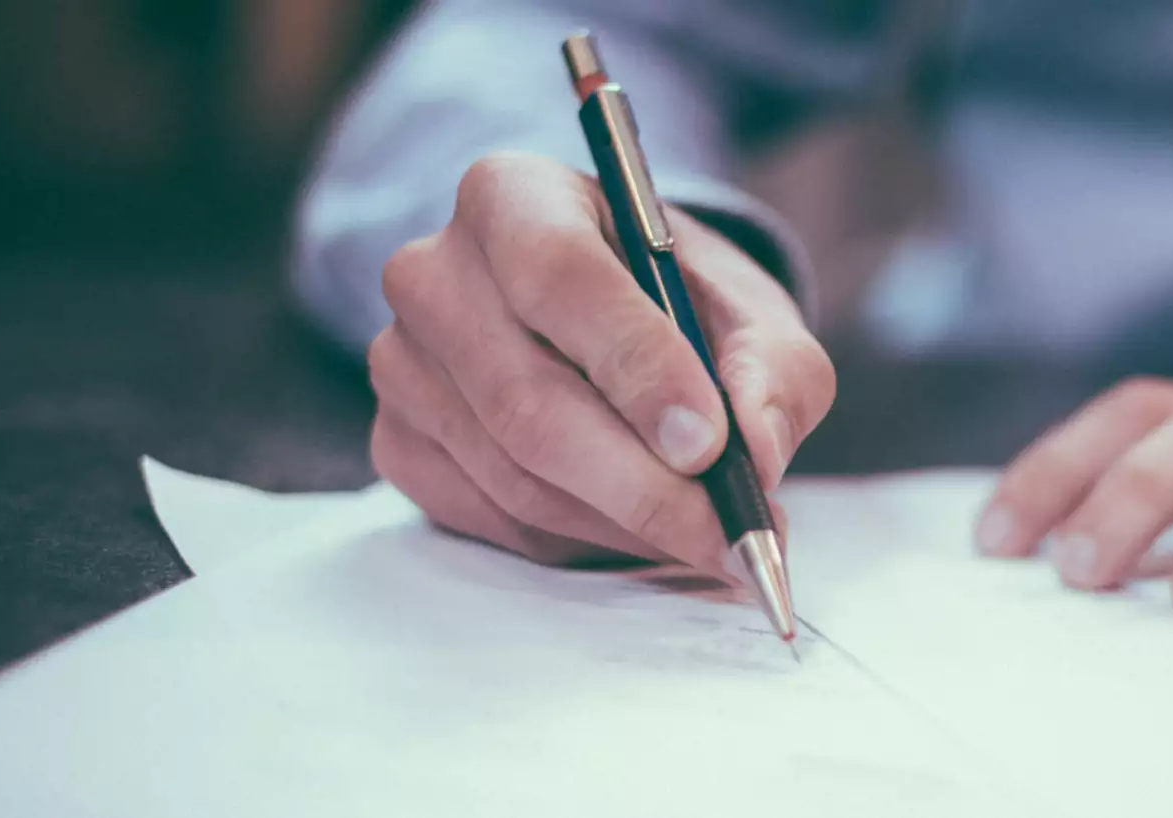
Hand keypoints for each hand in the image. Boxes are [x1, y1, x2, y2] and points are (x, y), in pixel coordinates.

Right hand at [367, 152, 834, 575]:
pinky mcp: (398, 442)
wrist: (613, 323)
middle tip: (728, 532)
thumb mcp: (752, 314)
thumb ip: (774, 370)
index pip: (559, 275)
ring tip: (707, 536)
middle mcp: (434, 272)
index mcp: (513, 196)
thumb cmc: (680, 304)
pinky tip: (639, 529)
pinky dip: (580, 541)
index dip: (636, 366)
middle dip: (643, 483)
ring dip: (623, 523)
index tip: (709, 443)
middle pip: (527, 399)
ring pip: (514, 474)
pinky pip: (492, 517)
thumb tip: (758, 449)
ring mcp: (402, 363)